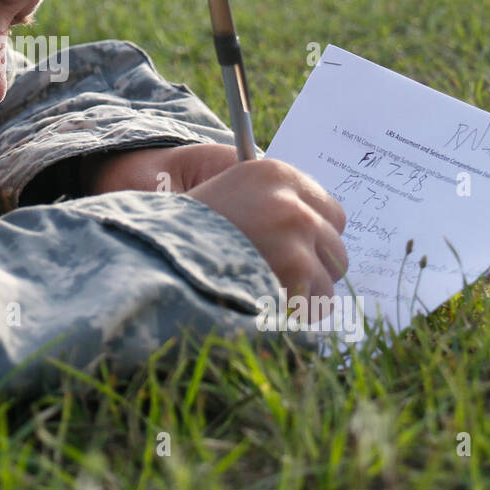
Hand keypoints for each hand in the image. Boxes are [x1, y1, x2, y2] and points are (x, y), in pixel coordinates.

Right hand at [84, 144, 347, 301]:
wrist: (153, 254)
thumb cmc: (184, 234)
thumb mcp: (228, 200)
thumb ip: (271, 210)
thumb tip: (314, 237)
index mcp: (275, 174)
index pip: (332, 210)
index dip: (314, 237)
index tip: (296, 254)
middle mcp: (292, 200)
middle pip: (336, 246)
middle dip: (313, 269)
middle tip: (276, 283)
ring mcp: (297, 235)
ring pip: (329, 279)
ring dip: (302, 295)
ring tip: (263, 297)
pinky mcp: (297, 270)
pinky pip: (317, 304)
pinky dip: (296, 316)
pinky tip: (264, 309)